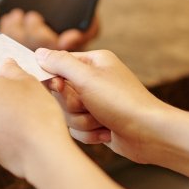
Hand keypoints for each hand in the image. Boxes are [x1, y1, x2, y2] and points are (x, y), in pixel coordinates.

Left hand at [0, 9, 99, 50]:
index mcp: (86, 14)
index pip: (87, 33)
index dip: (80, 39)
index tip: (68, 36)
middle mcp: (68, 33)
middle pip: (54, 47)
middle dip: (40, 35)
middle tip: (32, 16)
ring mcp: (47, 40)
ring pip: (32, 48)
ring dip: (21, 35)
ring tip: (15, 15)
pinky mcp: (28, 40)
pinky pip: (16, 45)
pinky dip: (10, 35)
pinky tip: (9, 20)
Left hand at [0, 59, 75, 178]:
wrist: (41, 152)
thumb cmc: (35, 112)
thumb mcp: (28, 80)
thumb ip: (12, 69)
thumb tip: (6, 65)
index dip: (0, 78)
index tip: (16, 84)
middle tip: (22, 99)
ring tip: (24, 117)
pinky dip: (1, 129)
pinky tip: (20, 131)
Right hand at [36, 49, 171, 163]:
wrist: (149, 134)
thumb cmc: (122, 102)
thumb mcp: (87, 78)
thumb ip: (60, 64)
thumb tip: (39, 54)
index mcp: (94, 62)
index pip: (58, 65)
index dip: (55, 80)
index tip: (58, 88)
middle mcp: (95, 80)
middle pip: (61, 93)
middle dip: (73, 105)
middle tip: (88, 105)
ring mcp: (97, 103)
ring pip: (67, 114)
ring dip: (82, 121)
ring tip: (101, 121)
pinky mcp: (98, 123)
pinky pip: (78, 129)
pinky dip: (90, 133)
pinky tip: (106, 132)